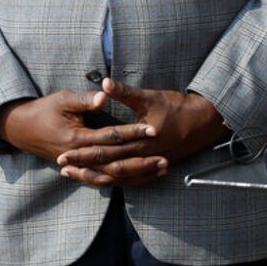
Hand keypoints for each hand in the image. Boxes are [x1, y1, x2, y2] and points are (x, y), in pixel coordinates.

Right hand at [0, 90, 155, 164]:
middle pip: (116, 163)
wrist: (23, 129)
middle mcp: (80, 156)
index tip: (153, 129)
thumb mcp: (63, 99)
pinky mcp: (80, 169)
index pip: (111, 137)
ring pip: (112, 176)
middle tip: (166, 158)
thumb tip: (105, 94)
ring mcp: (79, 166)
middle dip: (142, 161)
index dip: (133, 132)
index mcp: (76, 138)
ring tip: (161, 170)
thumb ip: (85, 99)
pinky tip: (143, 177)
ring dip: (137, 173)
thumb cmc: (45, 110)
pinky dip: (125, 179)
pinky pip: (105, 179)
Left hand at [55, 79, 227, 186]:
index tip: (63, 154)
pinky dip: (116, 181)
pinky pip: (133, 180)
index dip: (82, 153)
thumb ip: (125, 92)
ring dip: (96, 177)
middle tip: (63, 167)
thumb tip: (104, 83)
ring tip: (77, 175)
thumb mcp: (150, 96)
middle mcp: (142, 157)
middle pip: (107, 167)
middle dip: (83, 168)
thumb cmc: (177, 106)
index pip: (103, 150)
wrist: (204, 122)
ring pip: (118, 177)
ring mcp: (149, 164)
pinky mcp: (155, 166)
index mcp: (138, 141)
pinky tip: (104, 181)